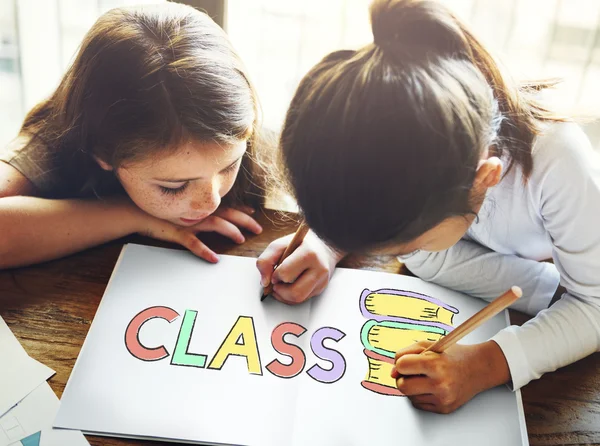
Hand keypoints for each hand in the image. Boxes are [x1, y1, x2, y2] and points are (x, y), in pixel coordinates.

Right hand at [137, 205, 261, 262]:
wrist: (138, 212)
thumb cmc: (162, 213)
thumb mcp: (184, 210)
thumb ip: (200, 212)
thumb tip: (217, 215)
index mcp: (200, 208)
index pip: (226, 207)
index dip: (242, 210)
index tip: (254, 213)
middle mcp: (198, 213)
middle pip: (227, 214)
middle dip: (244, 220)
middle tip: (258, 229)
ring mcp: (189, 222)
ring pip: (214, 224)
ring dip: (229, 230)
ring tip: (240, 239)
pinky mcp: (178, 233)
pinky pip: (193, 243)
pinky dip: (204, 251)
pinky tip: (214, 258)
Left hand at [256, 230, 344, 303]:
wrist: (323, 245)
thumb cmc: (299, 244)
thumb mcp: (280, 245)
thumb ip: (266, 260)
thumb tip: (265, 282)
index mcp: (309, 254)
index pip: (286, 274)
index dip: (275, 276)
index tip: (275, 272)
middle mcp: (319, 269)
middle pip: (295, 292)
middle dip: (280, 290)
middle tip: (276, 282)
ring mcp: (322, 281)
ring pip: (299, 299)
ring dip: (284, 296)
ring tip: (280, 286)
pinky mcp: (321, 288)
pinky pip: (302, 300)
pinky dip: (290, 297)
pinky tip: (288, 287)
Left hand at [391, 340, 509, 413]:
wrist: (478, 368)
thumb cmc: (452, 355)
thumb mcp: (429, 345)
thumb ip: (406, 353)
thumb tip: (392, 372)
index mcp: (435, 364)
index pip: (402, 366)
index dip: (401, 363)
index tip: (407, 361)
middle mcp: (439, 384)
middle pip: (402, 386)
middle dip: (402, 378)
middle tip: (411, 372)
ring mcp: (442, 398)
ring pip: (409, 396)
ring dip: (412, 387)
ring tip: (424, 378)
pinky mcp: (444, 409)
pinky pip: (419, 404)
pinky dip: (420, 395)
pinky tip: (430, 387)